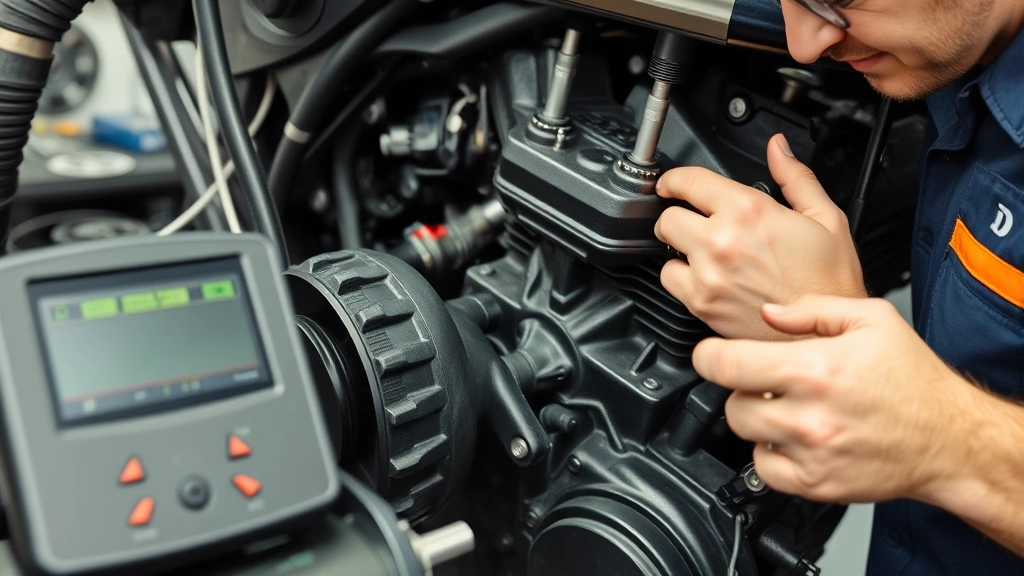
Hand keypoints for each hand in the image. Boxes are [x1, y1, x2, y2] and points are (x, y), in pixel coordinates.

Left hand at [654, 134, 865, 339]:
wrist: (825, 335)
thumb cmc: (829, 282)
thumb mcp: (825, 219)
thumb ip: (795, 177)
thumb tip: (778, 148)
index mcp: (748, 211)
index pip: (688, 181)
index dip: (675, 179)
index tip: (672, 184)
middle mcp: (722, 241)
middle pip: (668, 217)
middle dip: (678, 215)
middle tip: (694, 221)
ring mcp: (708, 275)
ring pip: (665, 250)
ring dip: (679, 248)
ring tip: (705, 253)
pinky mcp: (700, 304)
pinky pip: (670, 281)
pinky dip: (681, 277)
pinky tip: (706, 277)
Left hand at [692, 294, 979, 503]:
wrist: (949, 438)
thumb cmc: (914, 380)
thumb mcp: (871, 318)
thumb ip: (811, 308)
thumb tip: (768, 312)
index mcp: (816, 368)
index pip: (726, 364)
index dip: (707, 356)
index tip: (710, 354)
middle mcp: (809, 414)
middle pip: (731, 402)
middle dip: (740, 387)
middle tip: (764, 380)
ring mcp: (811, 453)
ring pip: (744, 434)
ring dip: (754, 418)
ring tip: (783, 406)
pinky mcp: (816, 484)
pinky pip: (763, 469)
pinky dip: (769, 453)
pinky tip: (791, 437)